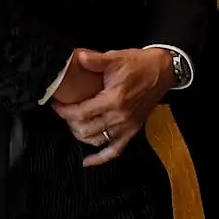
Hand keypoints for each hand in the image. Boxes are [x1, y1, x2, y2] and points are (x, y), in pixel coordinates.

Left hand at [51, 48, 172, 166]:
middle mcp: (120, 117)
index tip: (56, 105)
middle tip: (63, 111)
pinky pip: (114, 151)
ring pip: (96, 141)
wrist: (162, 71)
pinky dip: (100, 158)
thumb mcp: (116, 57)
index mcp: (114, 100)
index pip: (81, 113)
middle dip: (69, 122)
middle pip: (85, 129)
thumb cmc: (139, 64)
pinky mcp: (132, 131)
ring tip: (72, 124)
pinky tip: (88, 161)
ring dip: (80, 135)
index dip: (65, 111)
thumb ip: (95, 59)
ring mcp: (126, 126)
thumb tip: (78, 57)